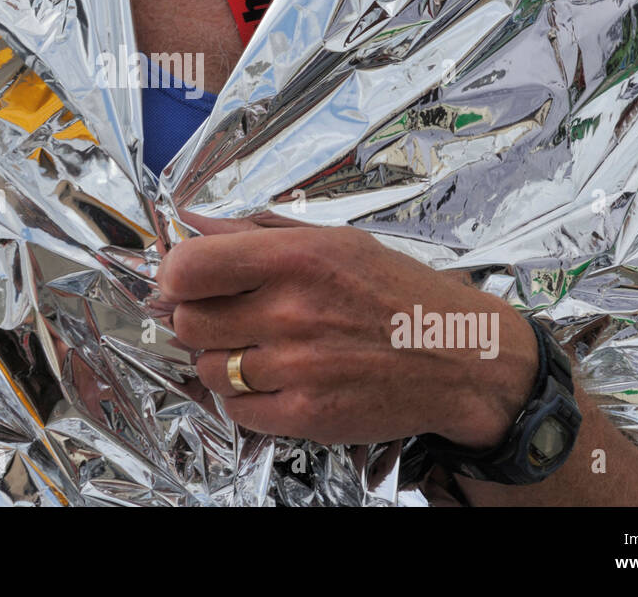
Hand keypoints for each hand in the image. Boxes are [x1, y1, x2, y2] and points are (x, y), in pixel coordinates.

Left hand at [156, 214, 537, 448]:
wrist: (462, 358)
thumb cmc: (398, 293)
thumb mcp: (335, 241)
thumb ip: (259, 231)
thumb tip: (193, 221)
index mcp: (296, 257)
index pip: (189, 266)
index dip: (176, 276)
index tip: (186, 282)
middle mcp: (292, 311)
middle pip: (189, 322)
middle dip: (200, 320)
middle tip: (230, 318)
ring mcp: (298, 368)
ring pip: (209, 369)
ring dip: (224, 361)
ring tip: (262, 350)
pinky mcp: (306, 415)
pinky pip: (236, 410)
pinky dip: (246, 399)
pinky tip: (278, 381)